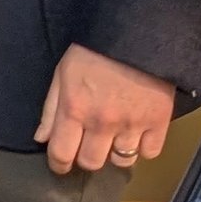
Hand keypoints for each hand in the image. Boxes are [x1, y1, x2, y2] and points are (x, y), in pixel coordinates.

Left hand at [36, 43, 174, 173]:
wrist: (135, 35)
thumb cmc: (92, 52)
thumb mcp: (62, 74)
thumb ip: (50, 109)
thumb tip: (41, 138)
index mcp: (74, 109)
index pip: (61, 153)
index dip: (58, 165)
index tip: (59, 167)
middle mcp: (101, 122)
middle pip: (92, 162)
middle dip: (86, 159)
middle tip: (87, 147)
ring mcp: (132, 125)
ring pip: (122, 161)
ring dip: (115, 153)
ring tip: (113, 138)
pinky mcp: (159, 123)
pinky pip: (150, 153)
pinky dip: (143, 147)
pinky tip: (137, 133)